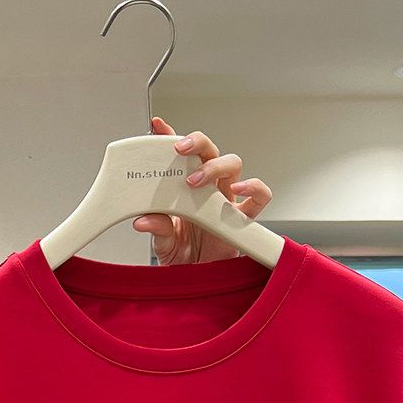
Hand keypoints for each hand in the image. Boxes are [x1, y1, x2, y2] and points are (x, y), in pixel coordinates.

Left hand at [135, 119, 273, 265]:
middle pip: (210, 150)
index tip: (157, 125)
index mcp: (186, 188)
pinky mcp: (243, 218)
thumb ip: (157, 228)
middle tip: (179, 150)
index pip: (180, 155)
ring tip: (196, 180)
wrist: (198, 278)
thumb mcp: (163, 242)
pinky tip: (237, 190)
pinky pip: (259, 197)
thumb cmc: (183, 255)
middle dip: (197, 143)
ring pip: (232, 165)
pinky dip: (253, 188)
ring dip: (215, 166)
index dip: (170, 135)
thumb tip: (142, 220)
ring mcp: (227, 200)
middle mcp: (208, 188)